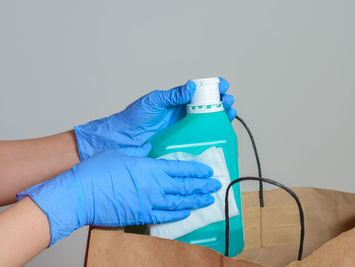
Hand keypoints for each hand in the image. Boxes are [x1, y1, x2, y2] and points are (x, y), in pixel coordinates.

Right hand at [17, 144, 220, 245]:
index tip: (208, 171)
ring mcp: (149, 203)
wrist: (80, 194)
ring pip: (179, 203)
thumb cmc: (97, 171)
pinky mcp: (141, 215)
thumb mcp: (123, 155)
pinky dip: (178, 215)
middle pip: (185, 186)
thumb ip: (141, 158)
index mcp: (150, 168)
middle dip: (202, 186)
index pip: (181, 169)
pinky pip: (165, 216)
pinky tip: (187, 213)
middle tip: (216, 185)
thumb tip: (150, 158)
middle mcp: (154, 186)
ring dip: (195, 201)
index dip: (197, 170)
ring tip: (209, 200)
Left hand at [74, 77, 235, 158]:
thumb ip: (172, 95)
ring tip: (230, 113)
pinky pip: (201, 137)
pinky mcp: (184, 141)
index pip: (200, 90)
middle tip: (228, 100)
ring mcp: (185, 127)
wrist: (125, 138)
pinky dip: (213, 134)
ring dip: (222, 115)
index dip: (213, 86)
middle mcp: (184, 112)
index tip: (223, 85)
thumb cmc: (135, 117)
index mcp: (177, 99)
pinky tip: (221, 131)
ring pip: (209, 120)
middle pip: (209, 105)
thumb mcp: (154, 101)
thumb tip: (191, 86)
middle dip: (222, 101)